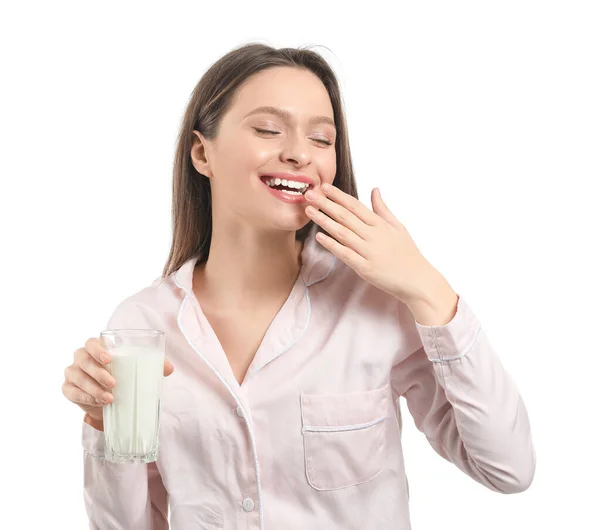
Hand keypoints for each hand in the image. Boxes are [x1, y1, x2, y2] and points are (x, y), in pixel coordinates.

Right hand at [62, 337, 174, 429]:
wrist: (110, 398)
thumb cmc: (124, 375)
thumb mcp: (139, 369)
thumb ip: (154, 365)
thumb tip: (169, 368)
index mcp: (97, 348)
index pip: (91, 342)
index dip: (97, 349)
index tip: (109, 359)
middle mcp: (81, 357)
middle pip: (82, 359)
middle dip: (98, 372)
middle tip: (113, 384)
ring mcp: (73, 372)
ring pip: (77, 377)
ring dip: (92, 388)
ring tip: (109, 398)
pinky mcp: (68, 389)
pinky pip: (72, 392)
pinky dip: (85, 397)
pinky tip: (97, 402)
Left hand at [304, 184, 440, 304]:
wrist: (417, 280)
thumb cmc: (407, 253)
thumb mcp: (398, 227)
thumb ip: (382, 209)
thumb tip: (374, 189)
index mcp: (380, 224)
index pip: (355, 205)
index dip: (338, 195)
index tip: (324, 186)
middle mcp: (373, 235)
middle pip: (345, 216)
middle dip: (325, 204)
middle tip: (309, 194)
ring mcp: (369, 252)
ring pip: (342, 233)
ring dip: (324, 220)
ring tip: (309, 211)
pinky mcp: (365, 268)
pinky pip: (345, 254)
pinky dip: (332, 245)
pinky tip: (319, 236)